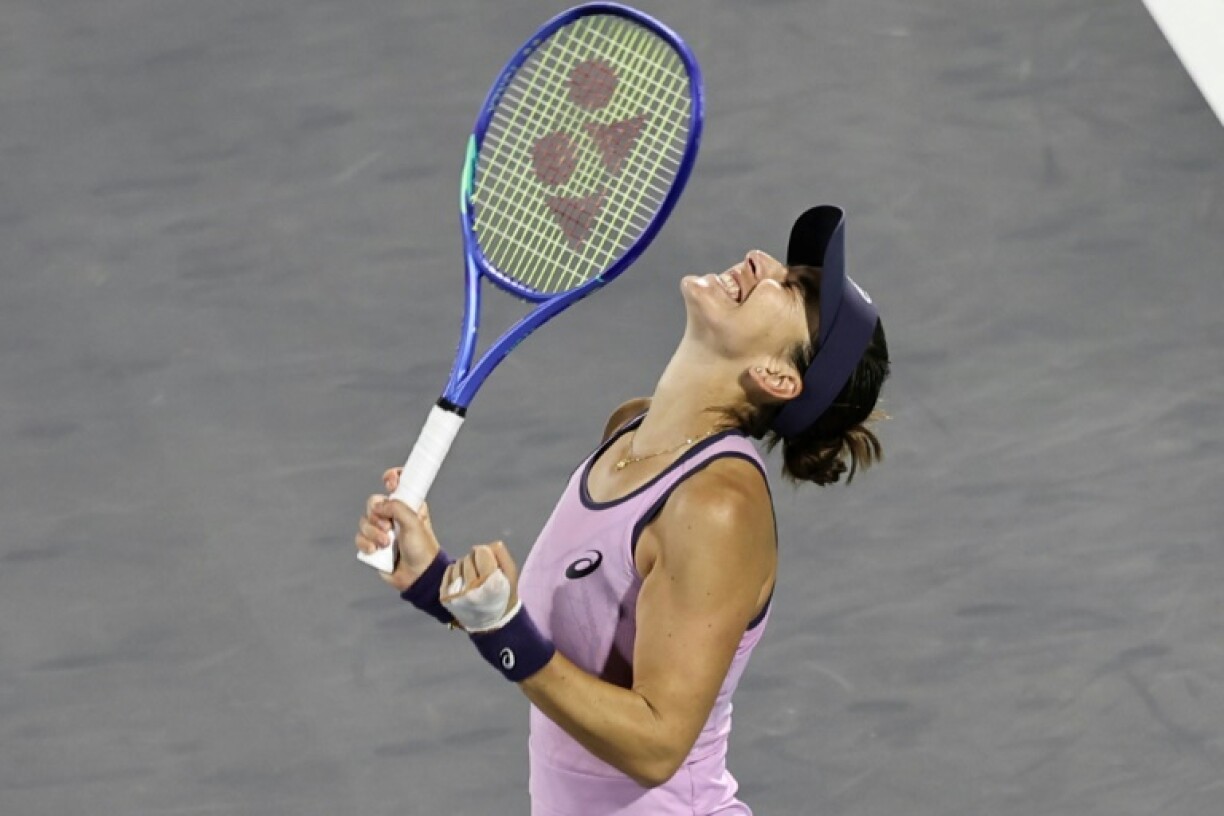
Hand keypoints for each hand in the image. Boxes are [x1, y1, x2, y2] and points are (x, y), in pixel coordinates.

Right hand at [354, 468, 440, 590]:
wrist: (418, 575)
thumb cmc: (422, 548)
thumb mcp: (414, 522)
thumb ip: (397, 507)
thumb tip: (378, 505)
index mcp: (407, 505)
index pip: (397, 484)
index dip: (391, 478)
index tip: (389, 480)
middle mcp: (393, 516)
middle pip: (373, 503)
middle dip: (377, 515)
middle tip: (388, 526)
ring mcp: (382, 530)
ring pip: (364, 521)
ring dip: (373, 533)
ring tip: (386, 543)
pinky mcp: (373, 545)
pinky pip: (359, 538)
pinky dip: (366, 544)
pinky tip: (375, 551)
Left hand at [440, 541, 519, 631]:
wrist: (494, 623)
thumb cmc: (504, 595)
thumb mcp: (511, 574)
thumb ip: (500, 554)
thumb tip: (480, 546)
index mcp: (490, 581)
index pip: (480, 552)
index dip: (485, 554)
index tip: (488, 562)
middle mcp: (472, 588)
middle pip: (468, 558)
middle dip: (474, 561)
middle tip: (480, 572)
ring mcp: (457, 594)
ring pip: (457, 564)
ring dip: (464, 567)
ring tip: (471, 578)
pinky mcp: (446, 598)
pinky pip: (447, 573)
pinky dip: (453, 572)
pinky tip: (462, 581)